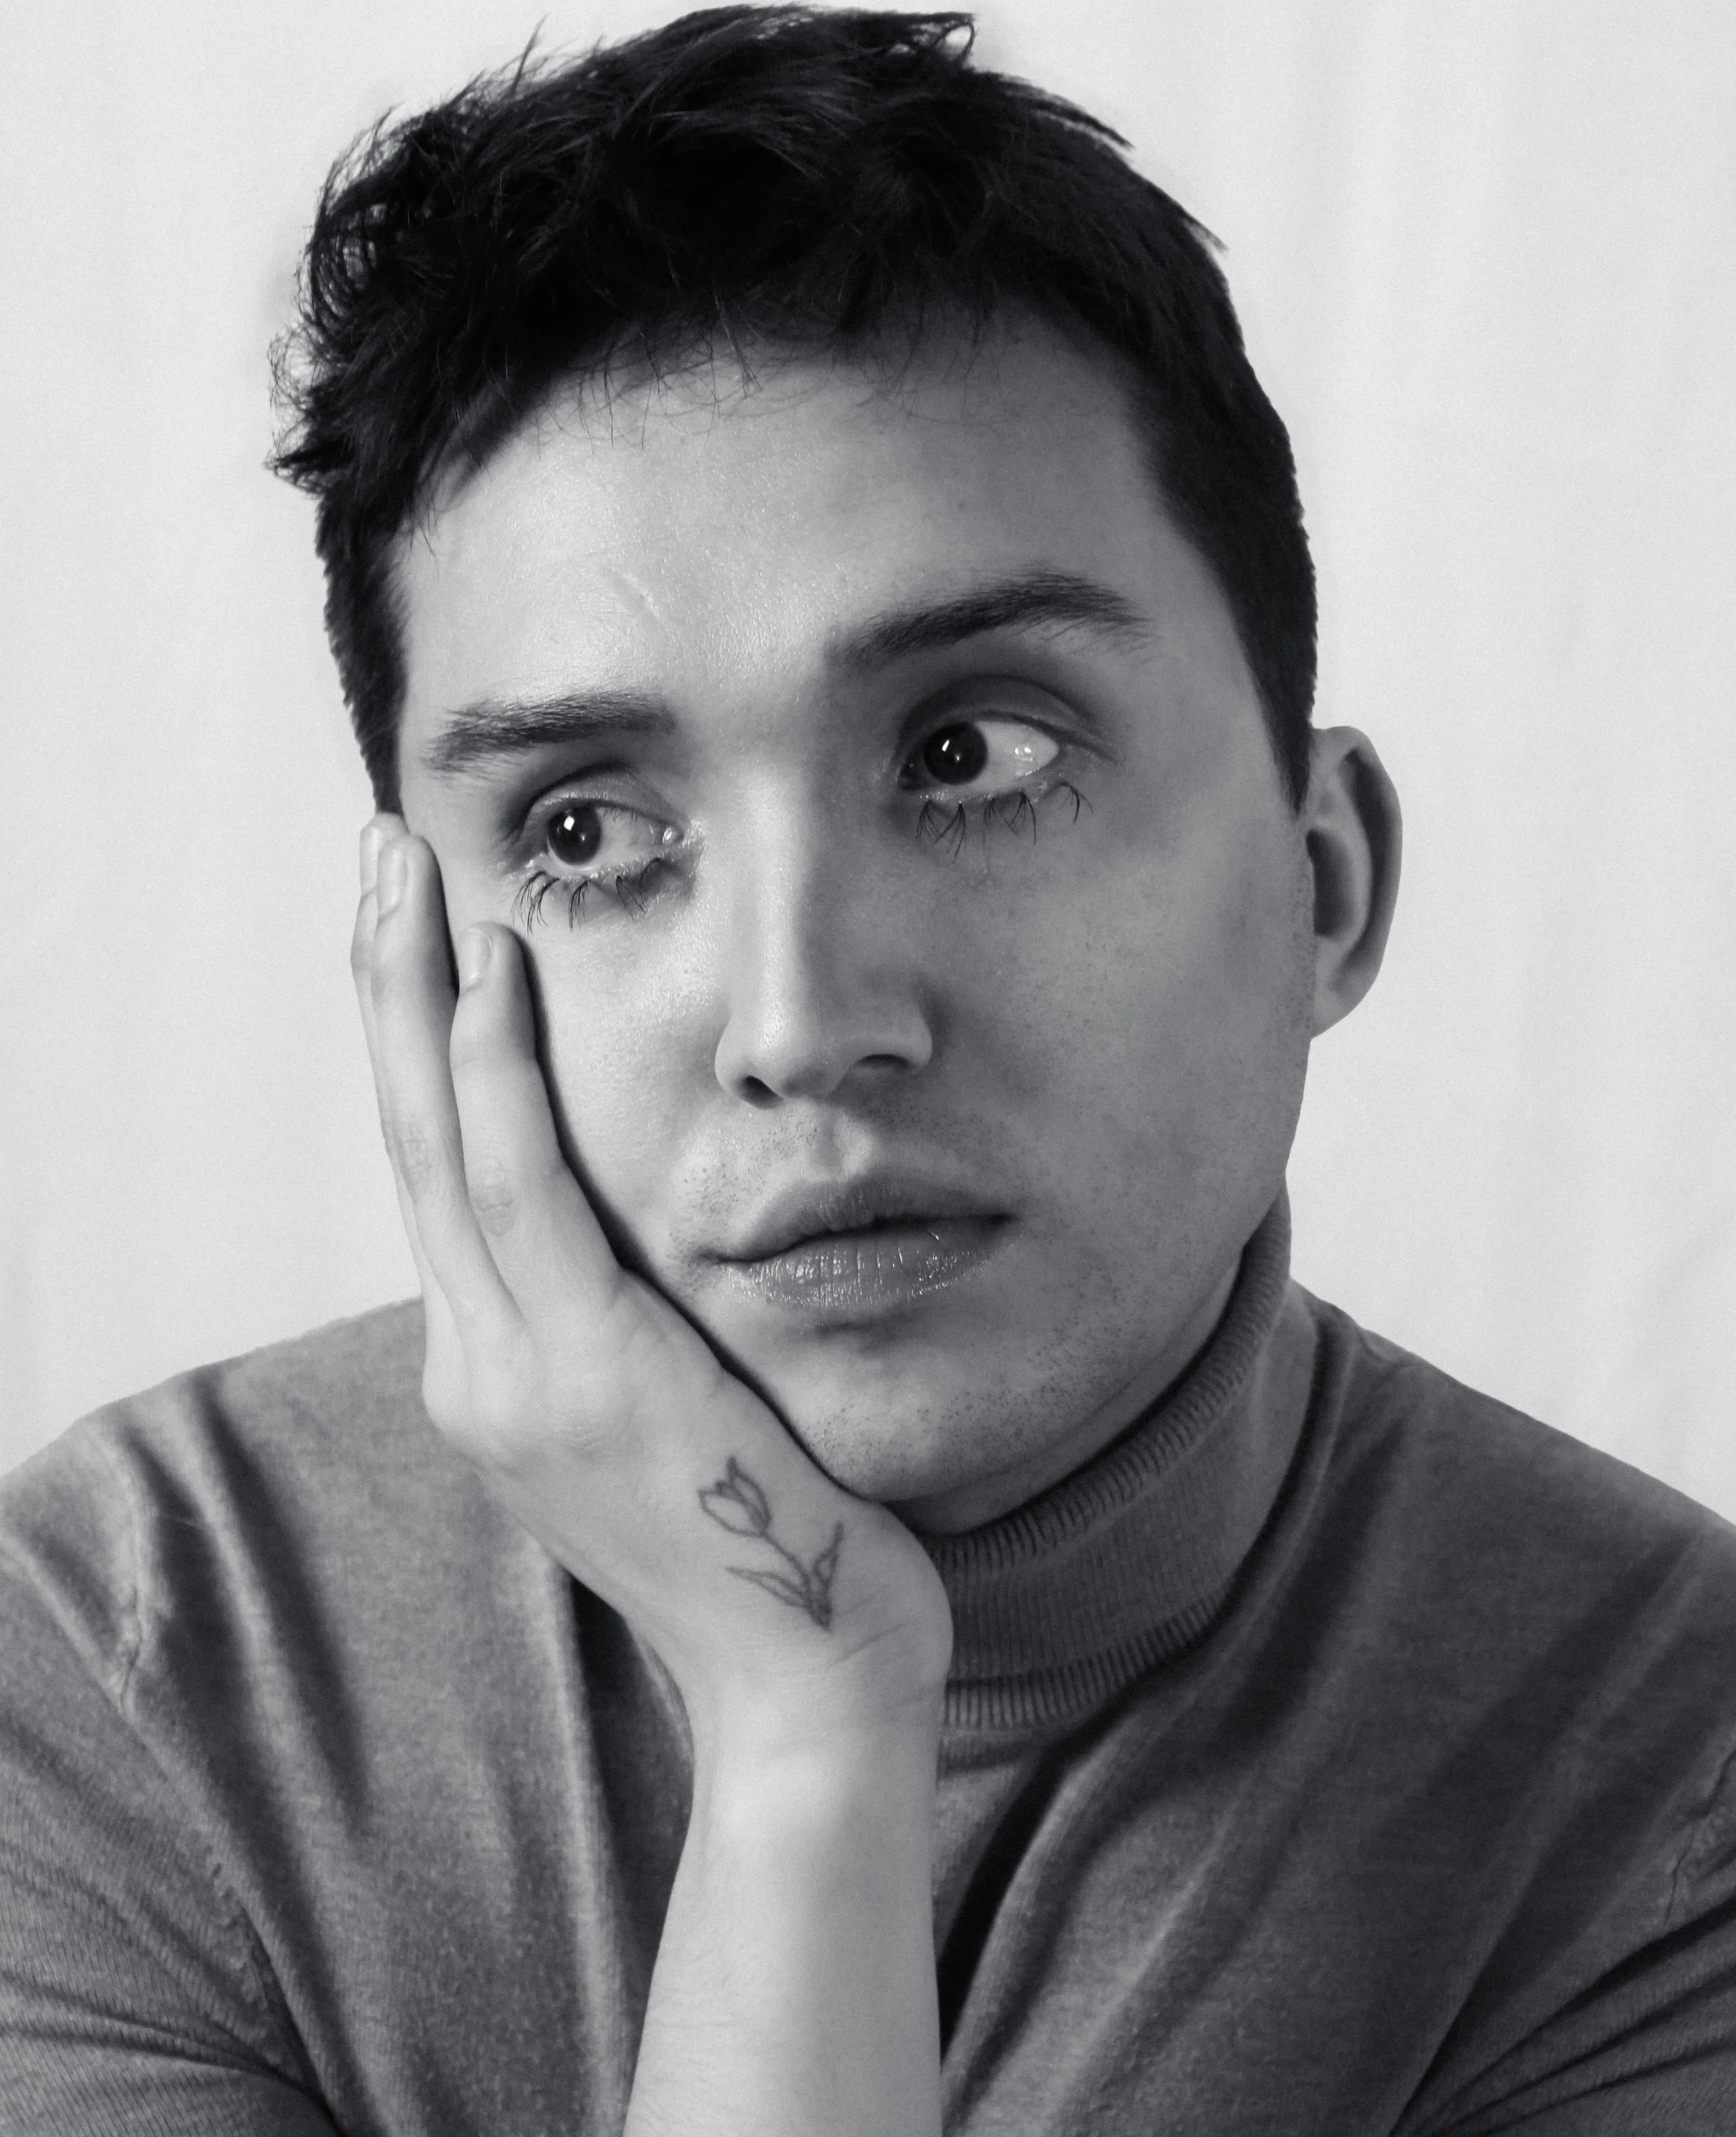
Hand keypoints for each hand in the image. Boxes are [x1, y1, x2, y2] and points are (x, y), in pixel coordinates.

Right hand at [351, 816, 951, 1755]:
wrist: (808, 1683)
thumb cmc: (767, 1538)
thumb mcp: (673, 1409)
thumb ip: (627, 1323)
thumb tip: (641, 1240)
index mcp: (500, 1367)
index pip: (440, 1174)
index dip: (414, 1041)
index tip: (420, 929)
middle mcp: (480, 1365)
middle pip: (407, 1138)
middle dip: (384, 986)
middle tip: (378, 856)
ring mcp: (518, 1375)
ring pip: (437, 1146)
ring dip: (414, 993)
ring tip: (406, 871)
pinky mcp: (587, 1373)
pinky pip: (522, 1196)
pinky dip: (494, 1082)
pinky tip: (488, 979)